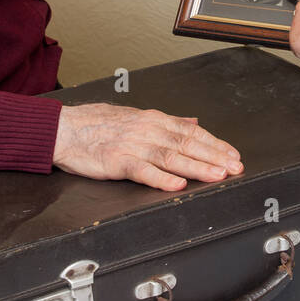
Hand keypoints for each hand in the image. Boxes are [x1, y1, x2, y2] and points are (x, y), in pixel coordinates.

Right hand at [53, 104, 243, 191]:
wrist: (64, 128)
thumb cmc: (97, 123)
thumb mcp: (136, 116)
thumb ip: (167, 121)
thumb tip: (193, 122)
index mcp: (154, 120)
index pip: (192, 132)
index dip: (215, 144)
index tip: (233, 155)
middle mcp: (148, 130)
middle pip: (187, 144)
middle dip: (214, 156)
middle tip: (235, 167)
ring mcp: (133, 145)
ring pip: (171, 157)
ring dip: (197, 166)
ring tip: (217, 175)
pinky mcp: (117, 161)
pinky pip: (143, 170)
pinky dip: (161, 177)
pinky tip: (178, 184)